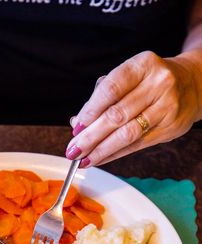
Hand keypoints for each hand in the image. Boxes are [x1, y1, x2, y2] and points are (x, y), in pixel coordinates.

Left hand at [66, 50, 201, 166]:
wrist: (191, 85)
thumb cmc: (150, 81)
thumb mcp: (130, 76)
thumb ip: (104, 96)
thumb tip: (78, 123)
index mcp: (143, 65)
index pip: (111, 89)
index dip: (90, 110)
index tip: (76, 126)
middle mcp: (158, 84)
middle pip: (117, 115)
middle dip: (91, 136)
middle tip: (73, 149)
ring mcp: (167, 107)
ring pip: (127, 134)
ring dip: (101, 150)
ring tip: (82, 159)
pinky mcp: (170, 128)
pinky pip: (136, 145)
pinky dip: (114, 154)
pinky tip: (99, 159)